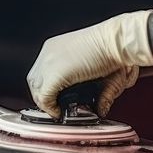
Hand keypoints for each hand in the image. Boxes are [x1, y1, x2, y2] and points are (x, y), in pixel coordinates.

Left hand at [27, 10, 152, 117]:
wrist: (118, 41)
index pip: (41, 70)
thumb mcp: (100, 69)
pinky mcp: (54, 75)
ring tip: (59, 110)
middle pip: (35, 80)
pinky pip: (44, 98)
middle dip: (44, 96)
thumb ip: (98, 88)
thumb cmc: (114, 49)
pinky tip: (59, 111)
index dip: (47, 86)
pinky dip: (50, 108)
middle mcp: (49, 53)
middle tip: (56, 106)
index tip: (55, 97)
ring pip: (37, 90)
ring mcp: (49, 63)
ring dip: (47, 103)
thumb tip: (100, 108)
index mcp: (57, 46)